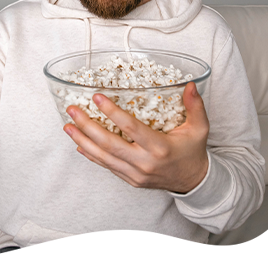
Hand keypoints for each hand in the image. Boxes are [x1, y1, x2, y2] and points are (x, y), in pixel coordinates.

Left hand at [63, 82, 209, 192]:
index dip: (112, 112)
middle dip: (87, 126)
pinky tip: (78, 143)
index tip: (96, 97)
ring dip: (82, 140)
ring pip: (103, 157)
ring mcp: (135, 174)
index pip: (130, 128)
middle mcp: (144, 162)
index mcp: (159, 147)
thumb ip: (195, 106)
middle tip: (72, 111)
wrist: (193, 182)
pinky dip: (91, 155)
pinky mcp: (130, 180)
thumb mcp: (199, 128)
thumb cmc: (193, 151)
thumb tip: (190, 85)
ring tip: (68, 126)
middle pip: (109, 143)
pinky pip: (106, 166)